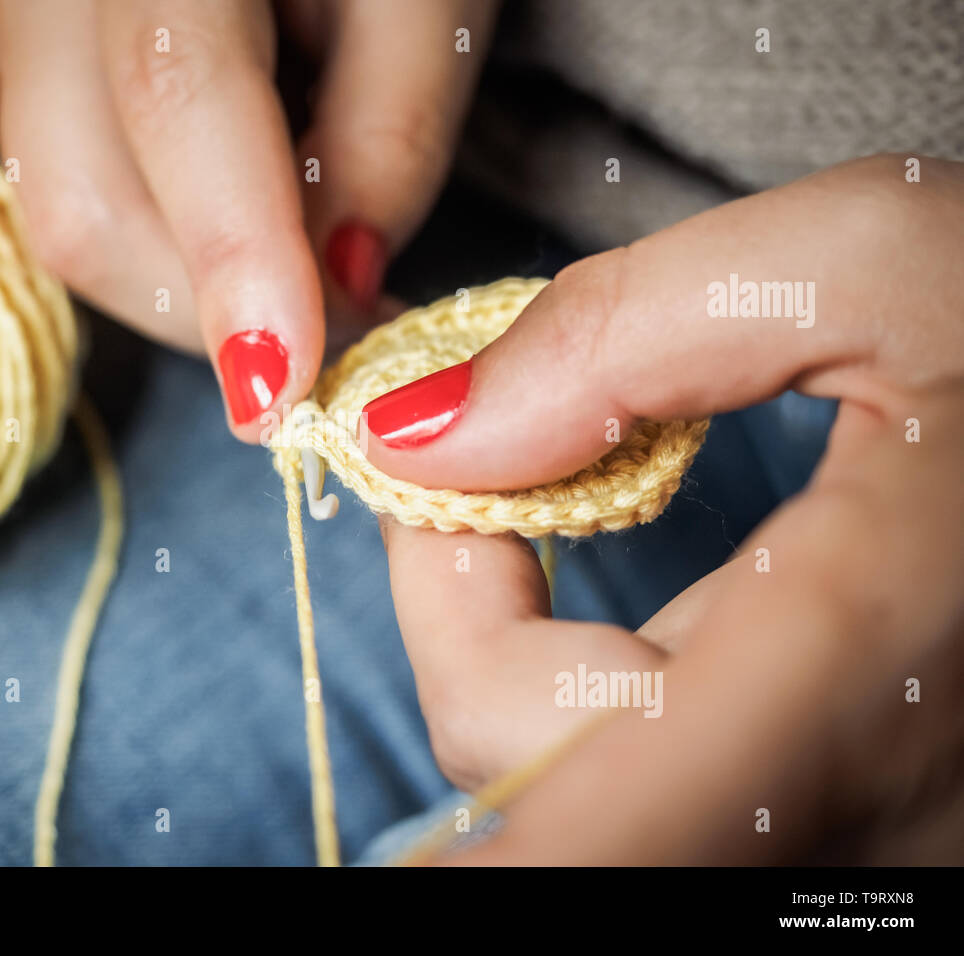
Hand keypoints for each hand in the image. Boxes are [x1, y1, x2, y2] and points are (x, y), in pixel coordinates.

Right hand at [0, 0, 496, 440]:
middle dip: (213, 310)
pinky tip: (244, 236)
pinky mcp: (29, 84)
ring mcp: (21, 36)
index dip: (232, 260)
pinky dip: (167, 259)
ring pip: (69, 226)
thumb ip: (391, 138)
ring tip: (299, 273)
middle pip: (88, 204)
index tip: (288, 395)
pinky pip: (75, 209)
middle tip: (341, 330)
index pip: (175, 97)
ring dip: (192, 293)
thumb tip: (342, 291)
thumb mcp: (429, 3)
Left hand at [362, 154, 963, 862]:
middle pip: (552, 802)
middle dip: (467, 627)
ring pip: (612, 805)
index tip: (415, 530)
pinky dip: (617, 692)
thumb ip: (616, 340)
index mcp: (863, 673)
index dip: (461, 750)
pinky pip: (684, 788)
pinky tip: (674, 588)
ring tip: (577, 503)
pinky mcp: (875, 816)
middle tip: (473, 477)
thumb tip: (419, 440)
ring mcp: (885, 836)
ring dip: (537, 658)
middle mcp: (874, 810)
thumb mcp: (868, 265)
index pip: (587, 839)